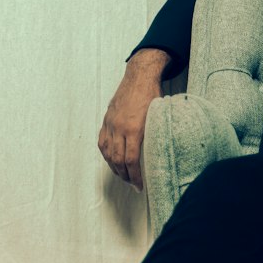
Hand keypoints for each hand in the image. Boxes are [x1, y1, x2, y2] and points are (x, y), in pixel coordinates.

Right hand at [98, 52, 165, 188]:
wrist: (139, 76)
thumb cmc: (153, 95)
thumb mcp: (158, 117)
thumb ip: (155, 135)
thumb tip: (160, 154)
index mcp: (134, 129)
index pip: (131, 160)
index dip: (135, 177)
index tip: (140, 186)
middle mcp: (119, 128)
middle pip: (118, 160)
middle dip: (125, 176)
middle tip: (133, 185)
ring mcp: (110, 124)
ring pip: (108, 153)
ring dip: (114, 168)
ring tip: (123, 176)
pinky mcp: (106, 120)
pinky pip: (102, 142)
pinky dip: (106, 155)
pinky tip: (112, 161)